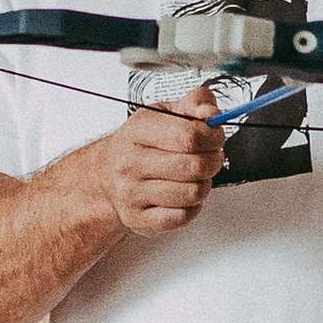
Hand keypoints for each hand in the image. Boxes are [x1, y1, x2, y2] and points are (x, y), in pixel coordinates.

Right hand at [104, 86, 225, 233]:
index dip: (213, 137)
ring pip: (193, 192)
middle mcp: (130, 163)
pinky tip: (185, 195)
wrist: (107, 175)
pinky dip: (193, 206)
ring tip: (196, 176)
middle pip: (194, 166)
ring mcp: (132, 194)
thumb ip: (194, 103)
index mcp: (137, 131)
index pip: (189, 136)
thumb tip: (211, 113)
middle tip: (211, 157)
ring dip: (204, 184)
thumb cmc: (141, 143)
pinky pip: (183, 217)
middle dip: (213, 161)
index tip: (215, 137)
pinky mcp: (138, 219)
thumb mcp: (164, 112)